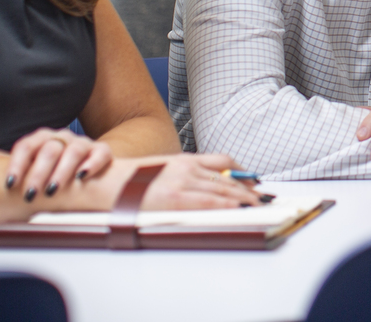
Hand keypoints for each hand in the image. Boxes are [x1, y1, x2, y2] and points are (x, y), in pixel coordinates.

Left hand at [3, 128, 114, 201]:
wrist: (87, 161)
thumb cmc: (53, 167)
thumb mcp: (31, 164)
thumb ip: (11, 162)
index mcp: (41, 139)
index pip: (26, 146)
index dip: (17, 164)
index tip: (9, 184)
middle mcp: (61, 138)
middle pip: (49, 150)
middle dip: (38, 173)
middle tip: (30, 194)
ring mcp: (82, 144)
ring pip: (73, 151)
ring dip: (61, 171)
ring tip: (52, 190)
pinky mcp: (101, 152)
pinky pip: (100, 153)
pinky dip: (91, 164)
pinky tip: (82, 177)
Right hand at [101, 153, 264, 210]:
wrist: (104, 182)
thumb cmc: (129, 180)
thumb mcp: (162, 171)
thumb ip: (185, 175)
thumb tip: (208, 186)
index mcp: (184, 160)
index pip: (223, 162)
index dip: (243, 172)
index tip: (255, 182)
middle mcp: (186, 167)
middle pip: (227, 178)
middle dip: (249, 190)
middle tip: (265, 198)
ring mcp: (180, 181)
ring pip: (221, 190)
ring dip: (244, 199)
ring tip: (259, 206)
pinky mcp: (173, 198)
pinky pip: (207, 202)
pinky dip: (225, 206)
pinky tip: (237, 210)